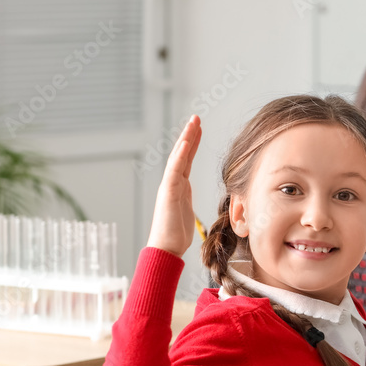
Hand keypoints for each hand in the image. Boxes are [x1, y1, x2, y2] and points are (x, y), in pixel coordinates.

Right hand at [146, 116, 201, 256]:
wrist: (166, 247)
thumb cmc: (176, 234)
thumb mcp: (186, 212)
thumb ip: (186, 200)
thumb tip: (188, 195)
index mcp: (179, 186)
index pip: (186, 160)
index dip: (192, 144)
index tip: (199, 129)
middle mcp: (173, 182)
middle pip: (181, 154)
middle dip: (189, 135)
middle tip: (196, 117)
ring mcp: (170, 185)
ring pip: (178, 157)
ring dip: (186, 138)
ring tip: (194, 122)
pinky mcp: (169, 191)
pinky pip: (175, 169)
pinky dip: (180, 154)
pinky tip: (187, 141)